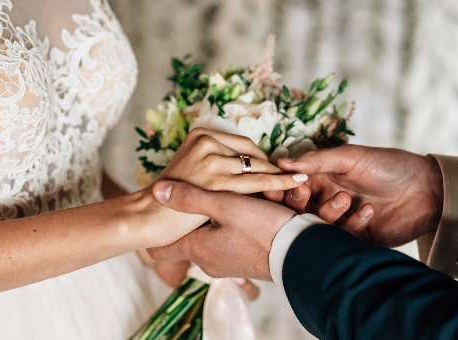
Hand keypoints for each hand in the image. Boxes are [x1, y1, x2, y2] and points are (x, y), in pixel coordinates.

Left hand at [147, 179, 295, 280]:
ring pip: (215, 236)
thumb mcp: (225, 205)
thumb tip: (157, 191)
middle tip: (207, 199)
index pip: (162, 250)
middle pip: (191, 237)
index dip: (157, 234)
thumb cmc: (262, 229)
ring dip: (222, 219)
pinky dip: (238, 226)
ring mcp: (228, 265)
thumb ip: (191, 197)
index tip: (156, 223)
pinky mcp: (246, 262)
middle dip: (197, 217)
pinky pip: (233, 241)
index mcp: (198, 248)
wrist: (301, 253)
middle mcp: (209, 261)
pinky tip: (251, 213)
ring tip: (234, 202)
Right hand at [161, 128, 306, 192]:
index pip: (244, 145)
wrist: (148, 216)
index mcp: (200, 133)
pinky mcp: (216, 180)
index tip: (278, 169)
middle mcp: (206, 141)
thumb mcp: (192, 170)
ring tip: (303, 180)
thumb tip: (249, 166)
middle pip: (253, 155)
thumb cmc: (171, 201)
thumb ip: (216, 164)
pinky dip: (280, 182)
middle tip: (297, 176)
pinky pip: (258, 181)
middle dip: (274, 167)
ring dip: (281, 176)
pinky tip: (298, 182)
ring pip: (257, 167)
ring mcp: (211, 159)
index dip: (262, 160)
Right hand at [277, 145, 442, 246]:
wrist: (428, 189)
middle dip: (297, 203)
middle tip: (304, 194)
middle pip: (298, 210)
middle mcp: (327, 201)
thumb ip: (317, 160)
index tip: (276, 186)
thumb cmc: (389, 166)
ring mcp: (341, 222)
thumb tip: (281, 162)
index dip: (281, 188)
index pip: (292, 187)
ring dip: (328, 212)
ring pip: (317, 226)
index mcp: (322, 179)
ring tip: (346, 198)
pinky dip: (352, 225)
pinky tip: (369, 211)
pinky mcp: (357, 240)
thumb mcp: (351, 157)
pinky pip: (342, 239)